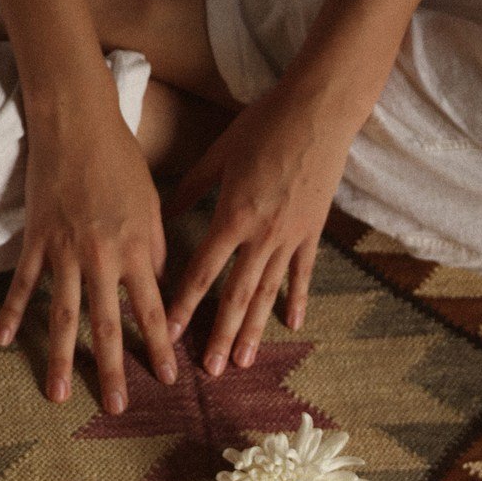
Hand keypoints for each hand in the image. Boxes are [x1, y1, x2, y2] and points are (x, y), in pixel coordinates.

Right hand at [0, 66, 177, 407]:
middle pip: (107, 326)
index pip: (151, 310)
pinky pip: (23, 285)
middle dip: (112, 371)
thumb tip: (156, 286)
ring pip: (63, 316)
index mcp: (135, 249)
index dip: (158, 347)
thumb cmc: (120, 159)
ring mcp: (63, 252)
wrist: (74, 121)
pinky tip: (4, 342)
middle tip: (117, 408)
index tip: (166, 379)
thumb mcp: (152, 203)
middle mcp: (100, 258)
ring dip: (61, 360)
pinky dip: (14, 313)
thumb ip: (154, 249)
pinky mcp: (35, 240)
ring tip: (59, 396)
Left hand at [164, 74, 364, 374]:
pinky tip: (291, 325)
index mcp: (233, 215)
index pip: (203, 270)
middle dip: (221, 335)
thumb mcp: (219, 153)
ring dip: (254, 330)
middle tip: (211, 371)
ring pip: (268, 292)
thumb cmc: (264, 123)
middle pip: (237, 295)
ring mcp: (291, 236)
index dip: (185, 304)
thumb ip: (190, 187)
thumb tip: (162, 212)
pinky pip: (302, 273)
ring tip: (244, 361)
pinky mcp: (313, 231)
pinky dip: (296, 299)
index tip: (170, 334)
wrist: (319, 110)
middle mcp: (262, 234)